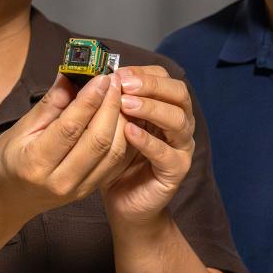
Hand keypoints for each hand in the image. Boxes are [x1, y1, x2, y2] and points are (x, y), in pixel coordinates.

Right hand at [0, 72, 133, 229]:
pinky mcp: (90, 190)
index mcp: (36, 162)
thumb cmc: (8, 161)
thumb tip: (71, 75)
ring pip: (113, 152)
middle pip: (98, 140)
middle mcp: (61, 180)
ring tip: (121, 96)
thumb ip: (50, 104)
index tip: (101, 77)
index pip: (71, 126)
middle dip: (111, 106)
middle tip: (115, 81)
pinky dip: (124, 138)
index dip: (90, 99)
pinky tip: (123, 118)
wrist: (8, 199)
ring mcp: (79, 189)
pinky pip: (116, 162)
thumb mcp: (20, 128)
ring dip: (122, 121)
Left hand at [101, 66, 195, 225]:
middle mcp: (180, 123)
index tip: (118, 72)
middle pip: (179, 94)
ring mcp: (181, 146)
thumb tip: (91, 74)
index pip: (164, 78)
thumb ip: (107, 99)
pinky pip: (166, 153)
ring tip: (125, 105)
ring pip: (177, 120)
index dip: (143, 73)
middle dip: (152, 85)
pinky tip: (129, 132)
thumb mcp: (109, 123)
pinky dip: (148, 141)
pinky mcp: (176, 170)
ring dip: (151, 108)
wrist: (123, 200)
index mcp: (166, 106)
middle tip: (124, 85)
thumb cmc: (114, 157)